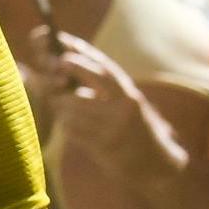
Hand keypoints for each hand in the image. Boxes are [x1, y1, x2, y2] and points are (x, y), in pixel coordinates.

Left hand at [48, 35, 185, 186]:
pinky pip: (72, 131)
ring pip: (71, 112)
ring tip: (67, 111)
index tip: (63, 45)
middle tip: (54, 78)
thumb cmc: (132, 128)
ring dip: (62, 110)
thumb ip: (101, 88)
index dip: (82, 55)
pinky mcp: (103, 146)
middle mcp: (123, 109)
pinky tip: (74, 128)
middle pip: (81, 91)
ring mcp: (113, 128)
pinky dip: (68, 127)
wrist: (153, 163)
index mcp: (129, 95)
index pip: (104, 68)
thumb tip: (63, 66)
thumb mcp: (124, 103)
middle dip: (63, 85)